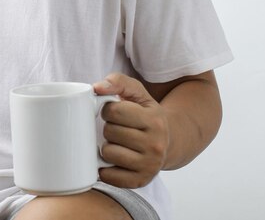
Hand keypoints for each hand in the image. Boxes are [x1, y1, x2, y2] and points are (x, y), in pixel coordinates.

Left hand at [93, 73, 169, 188]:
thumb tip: (96, 88)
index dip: (108, 110)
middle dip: (108, 128)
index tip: (113, 112)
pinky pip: (109, 176)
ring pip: (108, 154)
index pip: (114, 111)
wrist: (167, 142)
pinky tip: (113, 161)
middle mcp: (155, 144)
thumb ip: (117, 82)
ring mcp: (149, 165)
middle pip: (110, 132)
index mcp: (154, 120)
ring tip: (117, 143)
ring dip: (106, 147)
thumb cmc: (144, 114)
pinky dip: (105, 169)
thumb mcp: (137, 93)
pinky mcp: (140, 181)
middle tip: (117, 129)